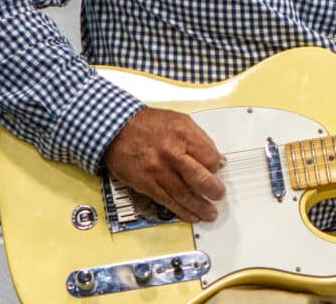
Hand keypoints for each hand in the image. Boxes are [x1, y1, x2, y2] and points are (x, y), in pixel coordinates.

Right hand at [102, 107, 225, 222]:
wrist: (116, 129)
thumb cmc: (148, 124)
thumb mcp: (180, 121)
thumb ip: (200, 139)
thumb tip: (217, 158)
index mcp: (183, 135)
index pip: (210, 157)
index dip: (216, 165)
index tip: (218, 169)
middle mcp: (171, 153)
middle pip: (199, 177)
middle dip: (213, 190)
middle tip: (219, 195)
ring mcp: (158, 170)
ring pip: (184, 194)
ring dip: (199, 206)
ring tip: (209, 213)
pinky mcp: (146, 183)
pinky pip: (166, 200)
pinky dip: (181, 210)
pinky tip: (190, 215)